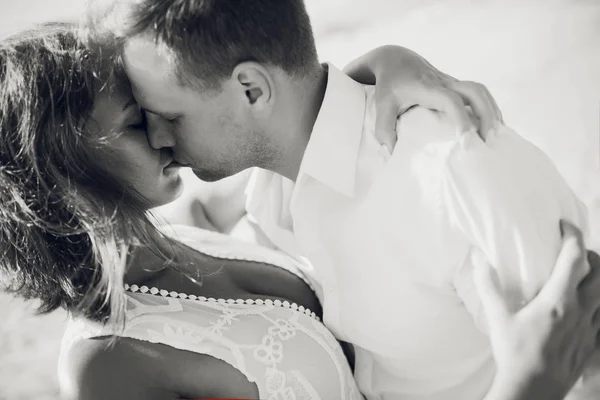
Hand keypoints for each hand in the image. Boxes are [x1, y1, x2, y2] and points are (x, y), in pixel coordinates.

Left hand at [343, 45, 501, 151]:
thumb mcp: (381, 106)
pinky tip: (494, 127)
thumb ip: (384, 129)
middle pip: (475, 91)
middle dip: (486, 114)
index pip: (450, 100)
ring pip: (481, 91)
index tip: (466, 140)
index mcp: (427, 87)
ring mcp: (453, 82)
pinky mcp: (456, 85)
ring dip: (492, 111)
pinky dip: (489, 108)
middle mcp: (444, 82)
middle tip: (488, 141)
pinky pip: (479, 94)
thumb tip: (391, 153)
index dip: (461, 118)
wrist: (395, 59)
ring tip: (496, 137)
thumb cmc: (389, 84)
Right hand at [475, 220, 599, 399]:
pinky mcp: (592, 343)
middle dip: (589, 254)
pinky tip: (584, 306)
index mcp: (559, 301)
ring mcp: (590, 327)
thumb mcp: (498, 319)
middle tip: (572, 251)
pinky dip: (597, 302)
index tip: (563, 226)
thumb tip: (478, 260)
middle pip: (599, 270)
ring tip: (580, 274)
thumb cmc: (515, 354)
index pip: (576, 257)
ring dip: (596, 277)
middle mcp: (581, 310)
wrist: (533, 391)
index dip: (573, 235)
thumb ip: (489, 286)